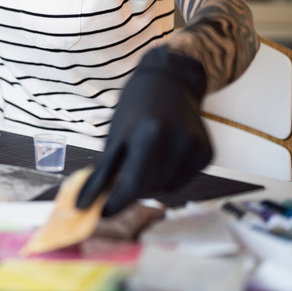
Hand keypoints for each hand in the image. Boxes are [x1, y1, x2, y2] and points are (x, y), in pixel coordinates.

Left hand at [75, 46, 212, 215]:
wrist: (171, 80)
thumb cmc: (136, 106)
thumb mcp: (114, 134)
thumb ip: (103, 172)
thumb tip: (84, 203)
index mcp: (148, 134)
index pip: (132, 185)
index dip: (116, 202)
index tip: (102, 210)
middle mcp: (175, 142)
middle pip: (149, 189)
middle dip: (132, 187)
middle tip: (125, 171)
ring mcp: (195, 148)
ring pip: (167, 188)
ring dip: (152, 181)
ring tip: (147, 155)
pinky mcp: (207, 152)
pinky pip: (183, 180)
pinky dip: (170, 174)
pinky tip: (166, 152)